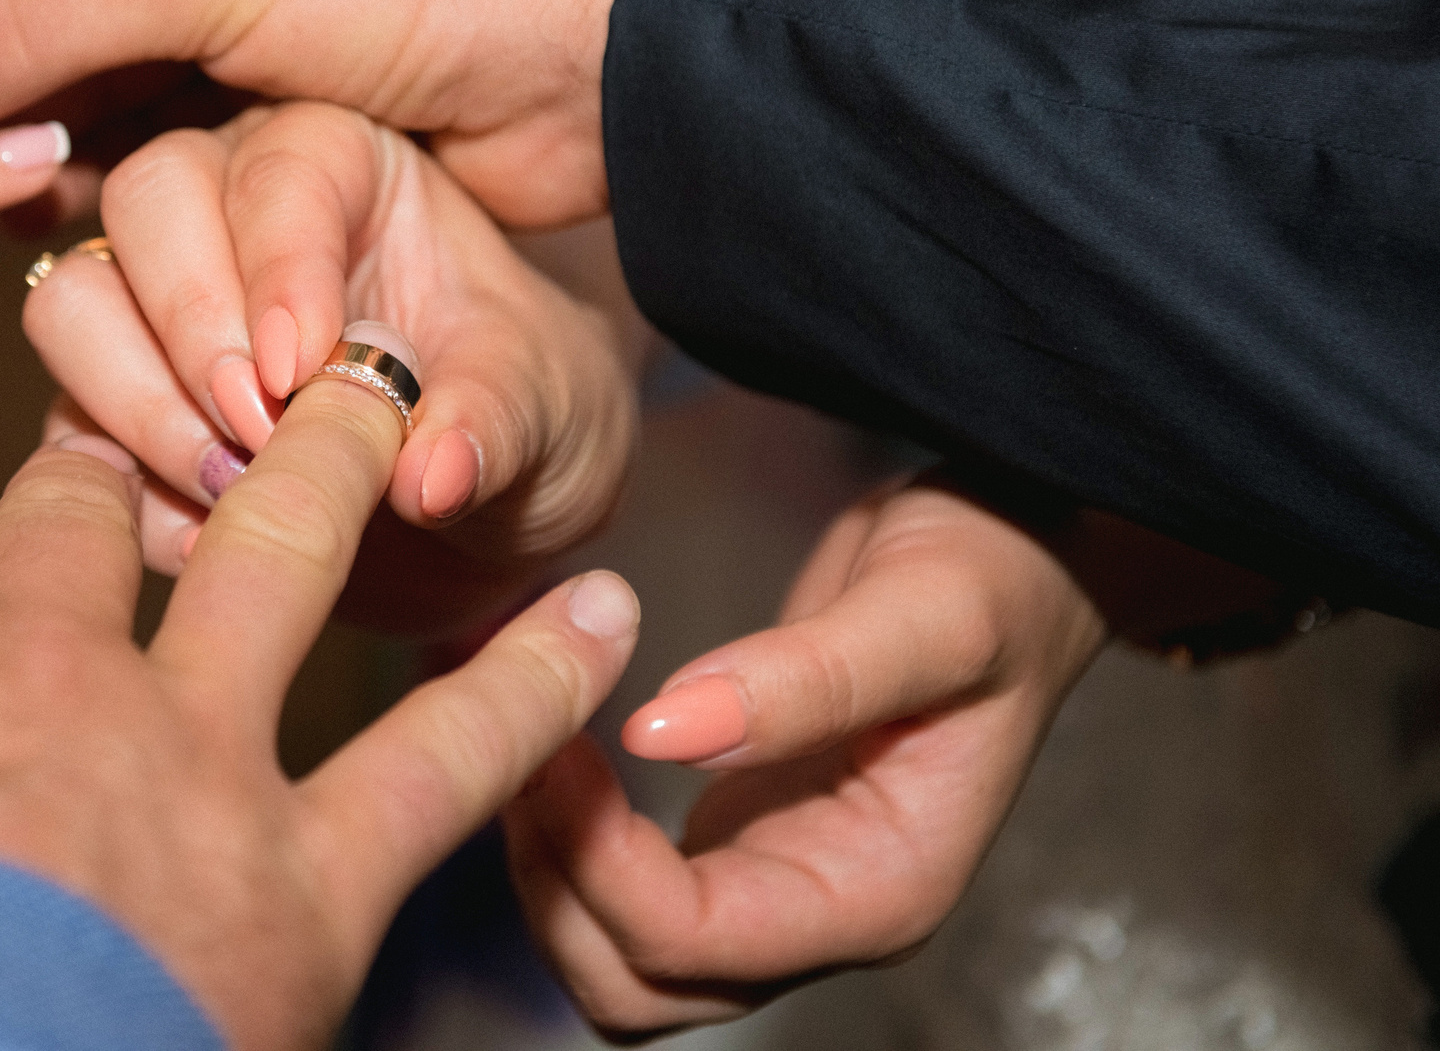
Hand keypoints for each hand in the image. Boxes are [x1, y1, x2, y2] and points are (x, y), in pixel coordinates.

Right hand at [0, 379, 644, 1048]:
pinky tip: (597, 613)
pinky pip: (438, 750)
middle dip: (103, 451)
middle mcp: (34, 664)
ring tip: (393, 390)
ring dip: (339, 461)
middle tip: (133, 424)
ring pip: (275, 550)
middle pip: (77, 505)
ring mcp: (187, 751)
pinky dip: (524, 682)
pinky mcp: (307, 871)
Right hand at [25, 101, 639, 635]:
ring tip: (234, 487)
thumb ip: (496, 424)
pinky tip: (205, 540)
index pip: (280, 165)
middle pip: (146, 199)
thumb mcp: (552, 411)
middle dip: (190, 322)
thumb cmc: (526, 419)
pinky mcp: (115, 413)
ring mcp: (156, 310)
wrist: (492, 519)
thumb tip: (430, 475)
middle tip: (258, 431)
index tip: (306, 368)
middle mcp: (230, 209)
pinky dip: (122, 493)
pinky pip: (65, 430)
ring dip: (136, 402)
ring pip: (71, 300)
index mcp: (347, 164)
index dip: (281, 262)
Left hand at [505, 475, 1106, 1034]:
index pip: (700, 942)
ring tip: (520, 742)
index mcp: (882, 890)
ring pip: (618, 956)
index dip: (604, 864)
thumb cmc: (996, 580)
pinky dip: (566, 836)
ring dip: (550, 872)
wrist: (1021, 556)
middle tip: (519, 751)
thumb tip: (667, 728)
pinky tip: (541, 744)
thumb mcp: (925, 612)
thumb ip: (806, 678)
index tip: (554, 748)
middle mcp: (822, 912)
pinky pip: (625, 888)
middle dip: (560, 889)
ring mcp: (775, 884)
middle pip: (641, 985)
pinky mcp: (737, 840)